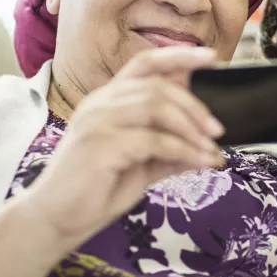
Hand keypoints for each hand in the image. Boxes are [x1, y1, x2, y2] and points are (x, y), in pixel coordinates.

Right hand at [23, 46, 225, 247]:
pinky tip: (200, 162)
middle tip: (218, 130)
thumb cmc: (97, 190)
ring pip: (156, 106)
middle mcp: (100, 103)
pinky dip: (184, 150)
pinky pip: (154, 140)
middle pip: (158, 86)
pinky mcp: (100, 144)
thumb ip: (173, 152)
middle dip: (195, 107)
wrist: (58, 220)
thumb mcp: (144, 166)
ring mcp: (97, 121)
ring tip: (211, 149)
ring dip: (191, 128)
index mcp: (109, 100)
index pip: (145, 64)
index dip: (179, 56)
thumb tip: (212, 151)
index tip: (211, 56)